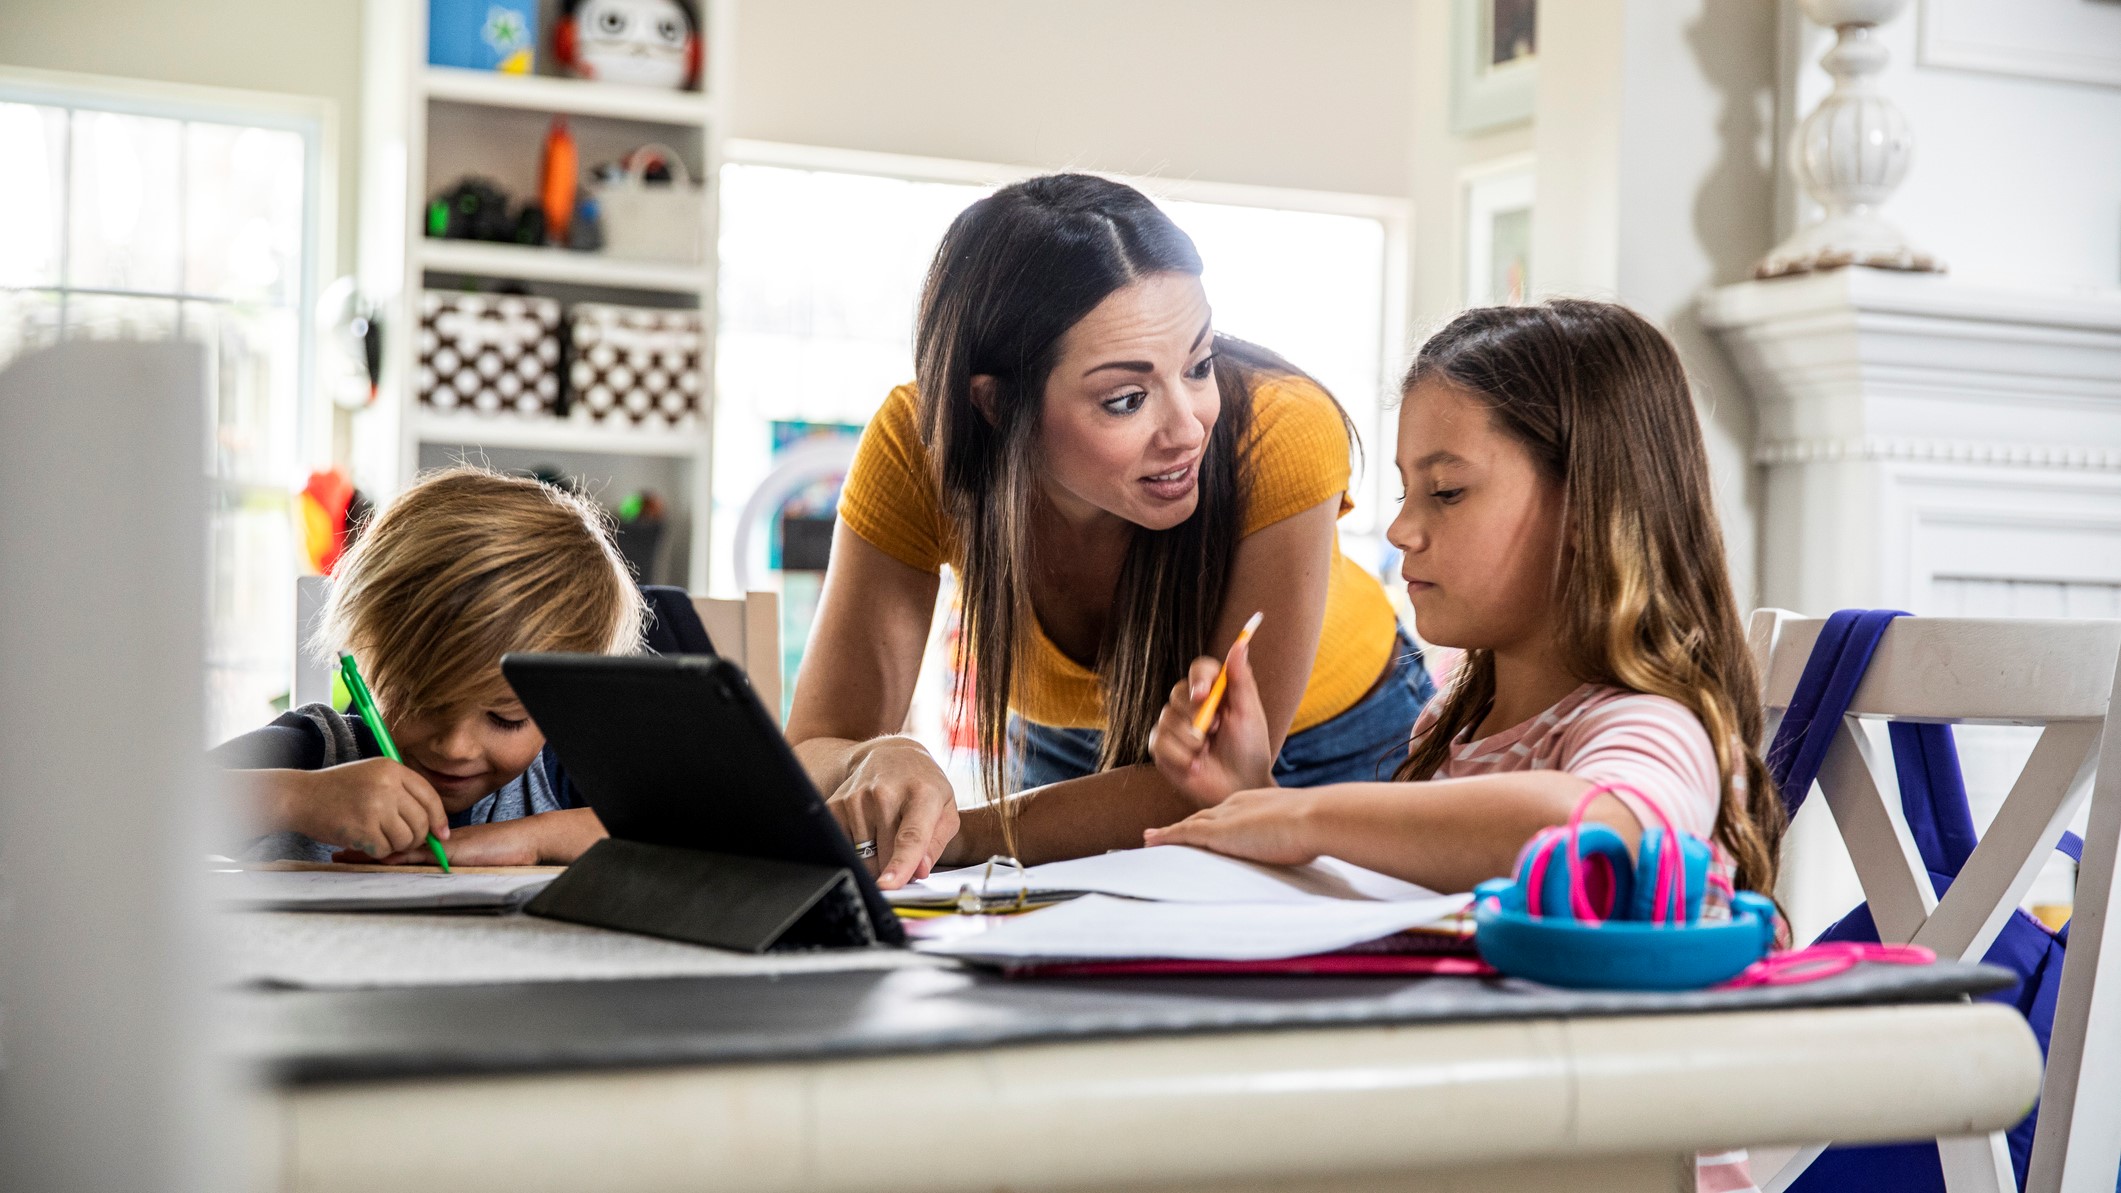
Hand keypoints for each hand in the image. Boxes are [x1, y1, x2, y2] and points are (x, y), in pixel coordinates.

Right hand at [280, 759, 448, 858]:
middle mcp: (387, 785)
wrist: (300, 796)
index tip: (441, 834)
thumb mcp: (372, 776)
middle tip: (402, 842)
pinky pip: (385, 849)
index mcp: (392, 769)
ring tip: (378, 838)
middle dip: (416, 838)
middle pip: (421, 821)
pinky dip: (377, 851)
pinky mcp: (363, 827)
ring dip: (395, 846)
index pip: (429, 796)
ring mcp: (375, 806)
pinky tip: (364, 841)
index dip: (438, 818)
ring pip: (406, 838)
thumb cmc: (336, 789)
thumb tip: (433, 821)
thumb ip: (400, 792)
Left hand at [340, 809, 606, 866]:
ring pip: (399, 847)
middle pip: (392, 845)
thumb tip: (426, 871)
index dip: (374, 848)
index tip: (349, 851)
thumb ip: (447, 865)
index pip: (399, 847)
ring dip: (372, 851)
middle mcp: (435, 845)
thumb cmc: (503, 854)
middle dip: (364, 849)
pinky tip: (380, 856)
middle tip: (336, 853)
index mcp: (438, 849)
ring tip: (345, 854)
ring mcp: (441, 847)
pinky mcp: (450, 852)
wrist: (526, 842)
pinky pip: (419, 854)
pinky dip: (398, 855)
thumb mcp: (469, 862)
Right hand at [827, 736, 957, 888]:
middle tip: (901, 850)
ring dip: (874, 858)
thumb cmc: (922, 786)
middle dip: (893, 866)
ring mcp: (857, 798)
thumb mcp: (945, 810)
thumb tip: (919, 872)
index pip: (910, 837)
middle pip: (884, 855)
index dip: (900, 864)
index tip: (889, 886)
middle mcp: (886, 793)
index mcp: (922, 794)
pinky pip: (843, 847)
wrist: (889, 755)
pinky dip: (855, 850)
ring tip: (884, 832)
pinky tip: (867, 830)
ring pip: (862, 857)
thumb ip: (936, 844)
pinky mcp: (836, 805)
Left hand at [1143, 787, 1320, 865]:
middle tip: (1164, 833)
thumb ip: (1298, 837)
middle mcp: (1236, 805)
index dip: (1210, 820)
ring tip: (1150, 840)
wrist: (1317, 817)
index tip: (1200, 827)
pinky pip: (1183, 834)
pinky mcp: (1219, 833)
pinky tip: (1151, 842)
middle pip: (1202, 817)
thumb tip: (1310, 847)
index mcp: (1256, 802)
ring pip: (1189, 825)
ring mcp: (1226, 818)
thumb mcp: (1303, 829)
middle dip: (1184, 826)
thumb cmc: (1319, 825)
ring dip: (1169, 833)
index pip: (1225, 813)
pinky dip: (1166, 837)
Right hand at [1147, 638, 1273, 806]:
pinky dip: (1181, 756)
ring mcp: (1173, 726)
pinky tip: (1195, 765)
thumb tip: (1242, 642)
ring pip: (1167, 719)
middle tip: (1217, 731)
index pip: (1199, 668)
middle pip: (1178, 692)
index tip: (1203, 693)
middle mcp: (1190, 705)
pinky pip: (1159, 742)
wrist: (1240, 786)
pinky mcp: (1161, 748)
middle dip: (1197, 715)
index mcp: (1213, 691)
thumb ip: (1241, 678)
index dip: (1199, 678)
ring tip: (1208, 752)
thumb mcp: (1249, 713)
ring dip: (1192, 741)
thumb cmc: (1249, 749)